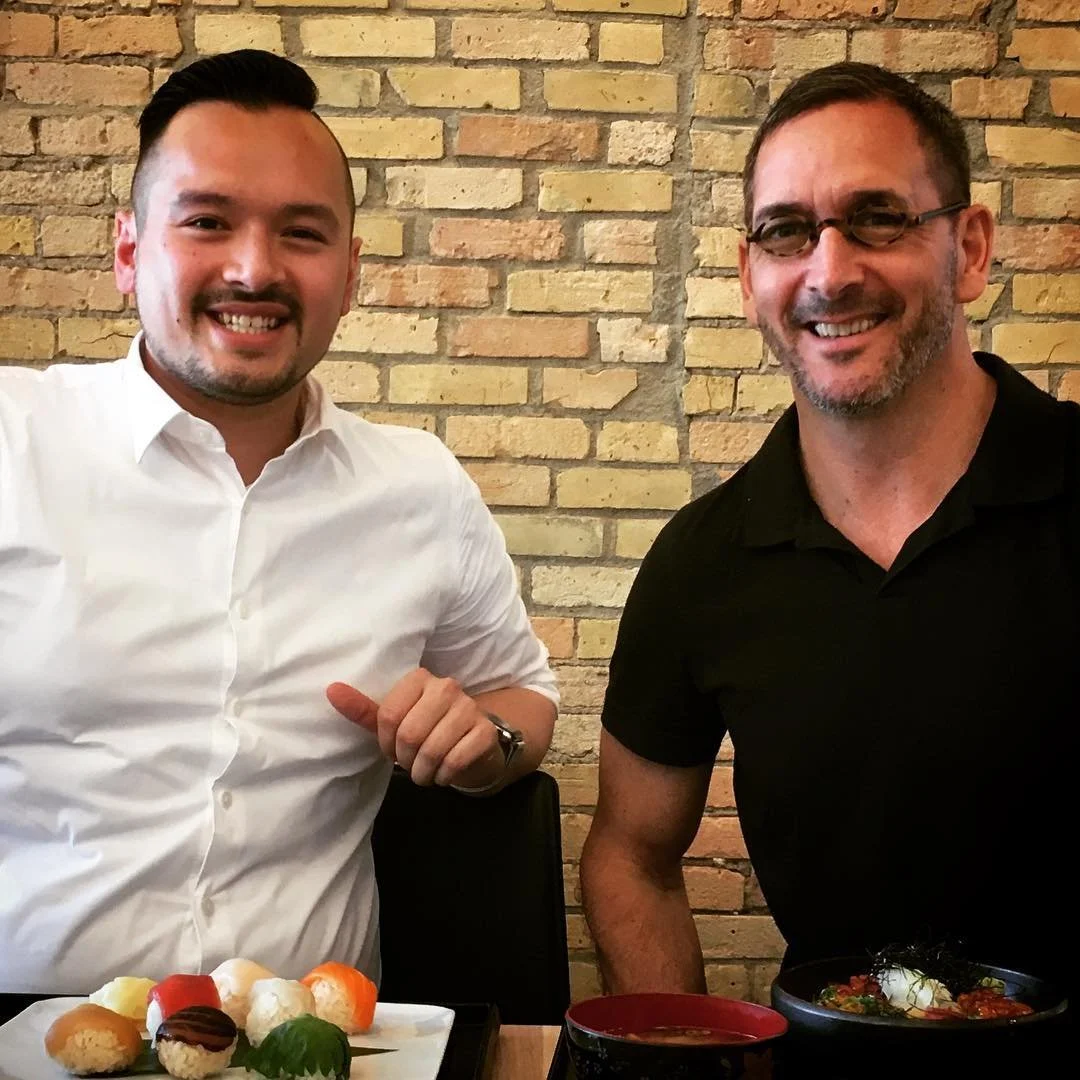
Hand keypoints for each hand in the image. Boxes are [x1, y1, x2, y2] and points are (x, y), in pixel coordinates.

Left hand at [326, 669, 504, 787]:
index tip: (391, 751)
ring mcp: (469, 707)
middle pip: (410, 733)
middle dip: (405, 759)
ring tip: (424, 772)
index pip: (389, 714)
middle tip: (409, 764)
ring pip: (433, 749)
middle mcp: (447, 687)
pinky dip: (444, 775)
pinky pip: (456, 760)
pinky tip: (444, 773)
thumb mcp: (394, 722)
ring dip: (424, 771)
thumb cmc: (426, 730)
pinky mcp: (485, 731)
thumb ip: (364, 709)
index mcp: (420, 678)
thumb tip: (331, 690)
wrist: (471, 744)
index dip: (385, 742)